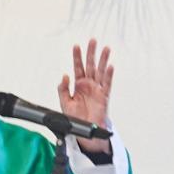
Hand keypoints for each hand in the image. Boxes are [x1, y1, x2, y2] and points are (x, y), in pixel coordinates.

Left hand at [58, 39, 114, 155]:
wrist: (84, 133)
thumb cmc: (75, 118)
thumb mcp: (65, 102)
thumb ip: (63, 89)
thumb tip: (64, 76)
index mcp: (78, 85)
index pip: (78, 68)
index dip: (77, 57)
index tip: (76, 46)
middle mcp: (88, 85)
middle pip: (90, 66)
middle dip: (91, 53)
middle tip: (93, 40)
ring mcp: (97, 90)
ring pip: (100, 72)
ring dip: (103, 60)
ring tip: (105, 48)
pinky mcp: (104, 97)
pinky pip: (107, 84)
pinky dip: (108, 75)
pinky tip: (110, 66)